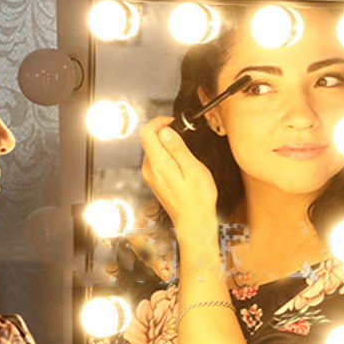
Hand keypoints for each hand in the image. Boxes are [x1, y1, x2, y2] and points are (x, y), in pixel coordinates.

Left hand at [138, 117, 218, 235]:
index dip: (159, 122)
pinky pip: (156, 160)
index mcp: (158, 164)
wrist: (193, 222)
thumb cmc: (198, 199)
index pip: (146, 132)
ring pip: (153, 149)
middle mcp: (149, 169)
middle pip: (148, 140)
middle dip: (164, 132)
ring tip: (185, 152)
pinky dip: (166, 155)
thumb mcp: (193, 169)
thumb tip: (165, 131)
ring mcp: (149, 176)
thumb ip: (177, 148)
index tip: (173, 123)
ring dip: (166, 144)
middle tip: (184, 137)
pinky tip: (181, 163)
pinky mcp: (153, 180)